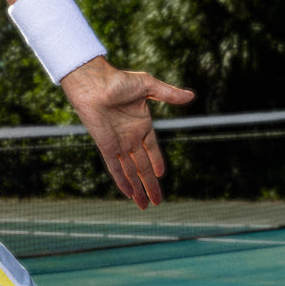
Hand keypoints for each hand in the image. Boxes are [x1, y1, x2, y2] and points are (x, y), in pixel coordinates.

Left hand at [61, 56, 193, 209]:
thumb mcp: (148, 86)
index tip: (160, 175)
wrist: (93, 82)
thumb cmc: (118, 80)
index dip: (156, 161)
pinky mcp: (106, 145)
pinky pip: (115, 167)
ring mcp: (118, 142)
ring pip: (130, 171)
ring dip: (138, 188)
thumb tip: (191, 96)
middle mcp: (129, 136)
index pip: (151, 148)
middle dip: (150, 184)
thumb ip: (169, 94)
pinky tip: (129, 194)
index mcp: (141, 123)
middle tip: (158, 202)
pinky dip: (122, 181)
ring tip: (145, 205)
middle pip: (142, 165)